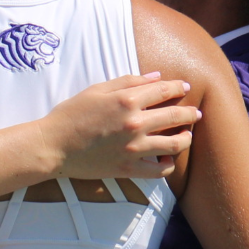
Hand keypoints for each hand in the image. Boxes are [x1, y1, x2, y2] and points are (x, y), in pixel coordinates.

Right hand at [48, 74, 199, 180]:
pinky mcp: (128, 168)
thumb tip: (156, 77)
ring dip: (185, 138)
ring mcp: (133, 148)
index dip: (177, 88)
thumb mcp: (97, 90)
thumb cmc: (71, 114)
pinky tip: (169, 159)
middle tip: (195, 113)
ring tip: (187, 135)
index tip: (184, 88)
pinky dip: (168, 166)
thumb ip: (128, 81)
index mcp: (126, 101)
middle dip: (189, 113)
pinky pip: (158, 170)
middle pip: (174, 116)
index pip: (163, 91)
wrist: (53, 146)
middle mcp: (134, 124)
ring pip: (174, 144)